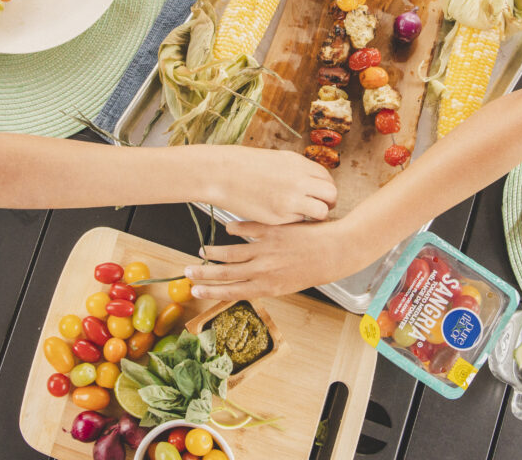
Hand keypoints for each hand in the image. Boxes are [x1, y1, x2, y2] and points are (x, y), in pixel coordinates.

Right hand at [185, 217, 373, 299]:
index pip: (232, 292)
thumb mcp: (290, 284)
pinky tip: (228, 228)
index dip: (210, 292)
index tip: (194, 291)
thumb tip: (249, 281)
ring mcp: (267, 249)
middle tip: (187, 272)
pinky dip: (236, 229)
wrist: (335, 251)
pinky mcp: (272, 231)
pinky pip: (248, 229)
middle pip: (225, 273)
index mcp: (268, 287)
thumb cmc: (315, 270)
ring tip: (202, 251)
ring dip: (214, 253)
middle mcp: (264, 270)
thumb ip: (267, 282)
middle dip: (203, 274)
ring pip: (232, 252)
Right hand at [191, 145, 336, 224]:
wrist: (222, 173)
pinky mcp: (279, 216)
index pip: (328, 179)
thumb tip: (314, 180)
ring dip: (317, 215)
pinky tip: (285, 217)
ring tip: (306, 216)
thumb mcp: (279, 159)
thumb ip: (299, 170)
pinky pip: (299, 222)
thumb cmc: (247, 165)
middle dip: (329, 203)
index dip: (326, 188)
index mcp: (299, 164)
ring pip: (321, 212)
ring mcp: (290, 200)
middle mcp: (299, 181)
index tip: (321, 194)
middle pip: (331, 195)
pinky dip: (296, 221)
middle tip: (320, 207)